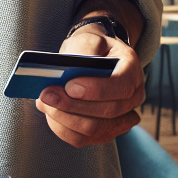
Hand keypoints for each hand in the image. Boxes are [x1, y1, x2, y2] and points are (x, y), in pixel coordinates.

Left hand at [35, 25, 144, 146]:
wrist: (94, 57)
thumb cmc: (90, 48)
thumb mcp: (89, 39)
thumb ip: (82, 51)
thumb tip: (66, 73)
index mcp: (131, 69)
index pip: (122, 85)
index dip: (95, 89)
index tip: (69, 85)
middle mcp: (133, 96)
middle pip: (108, 111)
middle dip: (73, 105)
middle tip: (47, 95)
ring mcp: (122, 117)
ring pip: (94, 129)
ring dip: (65, 118)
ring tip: (44, 103)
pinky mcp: (105, 132)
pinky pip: (83, 139)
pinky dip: (62, 128)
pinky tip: (50, 113)